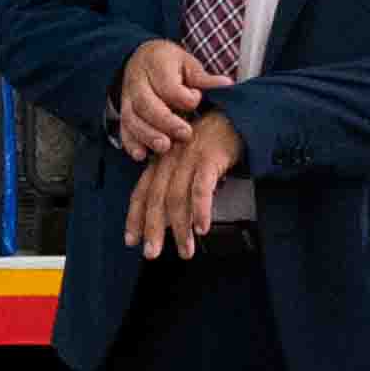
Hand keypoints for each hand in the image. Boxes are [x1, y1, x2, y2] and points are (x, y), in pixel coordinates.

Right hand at [111, 38, 216, 160]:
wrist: (141, 58)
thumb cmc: (169, 64)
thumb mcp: (187, 64)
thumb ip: (203, 78)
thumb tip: (227, 84)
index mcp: (155, 65)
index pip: (168, 86)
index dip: (183, 96)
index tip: (197, 99)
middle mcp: (137, 83)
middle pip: (147, 104)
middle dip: (166, 122)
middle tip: (185, 134)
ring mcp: (127, 99)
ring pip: (132, 119)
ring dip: (148, 135)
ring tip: (164, 147)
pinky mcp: (124, 114)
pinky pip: (123, 130)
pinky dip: (131, 143)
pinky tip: (141, 155)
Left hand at [123, 111, 243, 256]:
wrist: (238, 117)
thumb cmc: (212, 144)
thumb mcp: (187, 163)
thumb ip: (176, 186)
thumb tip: (167, 220)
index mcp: (161, 160)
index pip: (141, 191)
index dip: (134, 217)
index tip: (131, 240)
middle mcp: (170, 158)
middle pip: (156, 198)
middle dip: (153, 229)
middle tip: (152, 253)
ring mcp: (189, 157)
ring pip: (177, 197)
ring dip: (180, 228)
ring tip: (185, 250)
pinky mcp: (209, 158)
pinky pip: (201, 188)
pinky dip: (200, 210)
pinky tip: (202, 228)